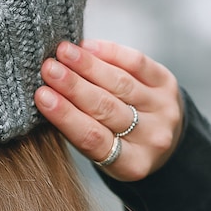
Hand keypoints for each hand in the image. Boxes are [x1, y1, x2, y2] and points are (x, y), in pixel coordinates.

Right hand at [34, 39, 182, 181]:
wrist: (162, 135)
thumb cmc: (118, 143)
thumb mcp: (101, 152)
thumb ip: (78, 128)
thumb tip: (46, 92)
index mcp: (131, 165)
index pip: (92, 138)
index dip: (66, 116)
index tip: (41, 95)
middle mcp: (152, 138)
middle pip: (106, 108)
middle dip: (73, 86)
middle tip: (48, 68)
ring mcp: (163, 110)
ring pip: (121, 84)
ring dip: (88, 65)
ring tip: (63, 52)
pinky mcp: (169, 84)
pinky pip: (138, 64)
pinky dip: (111, 53)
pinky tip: (88, 46)